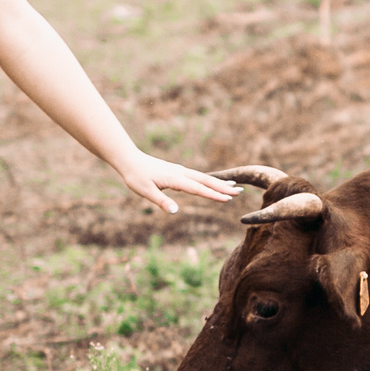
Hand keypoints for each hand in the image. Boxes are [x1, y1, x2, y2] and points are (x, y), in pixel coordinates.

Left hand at [113, 151, 237, 215]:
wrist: (129, 159)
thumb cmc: (136, 176)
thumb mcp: (145, 191)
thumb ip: (160, 201)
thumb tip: (175, 211)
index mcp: (175, 179)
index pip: (198, 188)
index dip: (213, 195)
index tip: (227, 199)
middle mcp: (181, 173)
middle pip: (206, 181)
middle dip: (223, 187)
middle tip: (240, 192)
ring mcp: (180, 171)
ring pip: (204, 177)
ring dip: (219, 183)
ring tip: (233, 187)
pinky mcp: (178, 171)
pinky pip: (198, 176)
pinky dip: (209, 180)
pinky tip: (213, 183)